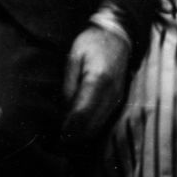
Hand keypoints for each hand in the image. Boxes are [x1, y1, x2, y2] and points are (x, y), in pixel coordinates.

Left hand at [61, 26, 130, 141]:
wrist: (117, 35)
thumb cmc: (91, 43)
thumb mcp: (73, 57)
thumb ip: (69, 85)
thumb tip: (65, 109)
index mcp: (98, 79)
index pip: (83, 113)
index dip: (70, 128)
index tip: (58, 135)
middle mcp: (111, 92)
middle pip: (92, 125)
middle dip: (75, 136)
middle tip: (58, 140)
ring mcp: (117, 97)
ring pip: (99, 126)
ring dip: (83, 134)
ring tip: (66, 135)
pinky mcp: (119, 99)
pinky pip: (104, 120)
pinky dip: (91, 127)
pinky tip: (79, 127)